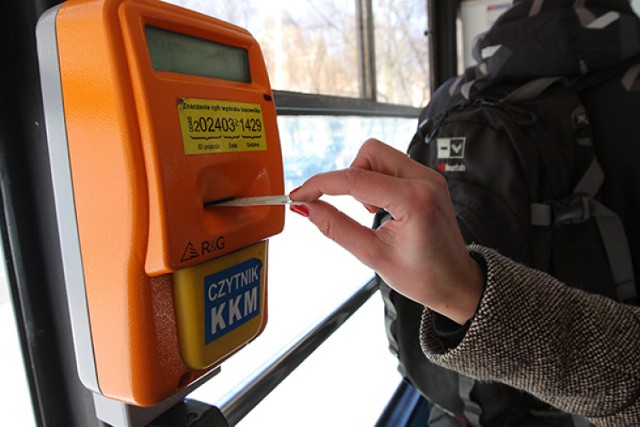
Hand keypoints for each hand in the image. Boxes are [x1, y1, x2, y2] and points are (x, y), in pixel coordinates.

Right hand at [289, 139, 482, 324]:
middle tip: (348, 206)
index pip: (355, 180)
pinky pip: (392, 165)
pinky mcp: (428, 179)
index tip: (299, 194)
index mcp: (414, 200)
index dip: (321, 185)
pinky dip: (377, 180)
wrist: (457, 283)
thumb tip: (306, 208)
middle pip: (370, 152)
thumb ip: (336, 227)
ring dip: (364, 177)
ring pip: (380, 155)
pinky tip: (382, 207)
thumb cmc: (423, 276)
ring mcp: (429, 176)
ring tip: (372, 211)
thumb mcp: (373, 255)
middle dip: (349, 175)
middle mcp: (425, 180)